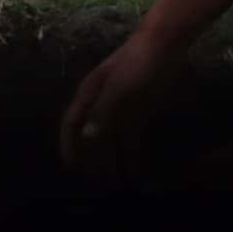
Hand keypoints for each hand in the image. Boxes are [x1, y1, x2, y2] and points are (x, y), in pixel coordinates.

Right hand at [60, 32, 180, 176]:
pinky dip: (129, 152)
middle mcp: (100, 103)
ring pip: (110, 138)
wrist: (162, 48)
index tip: (70, 165)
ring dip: (110, 158)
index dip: (70, 143)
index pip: (73, 123)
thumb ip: (103, 112)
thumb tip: (87, 136)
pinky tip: (133, 168)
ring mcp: (119, 108)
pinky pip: (130, 136)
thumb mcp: (118, 89)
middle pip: (92, 135)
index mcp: (90, 94)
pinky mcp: (137, 111)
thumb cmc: (135, 65)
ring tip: (112, 182)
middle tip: (94, 183)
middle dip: (91, 157)